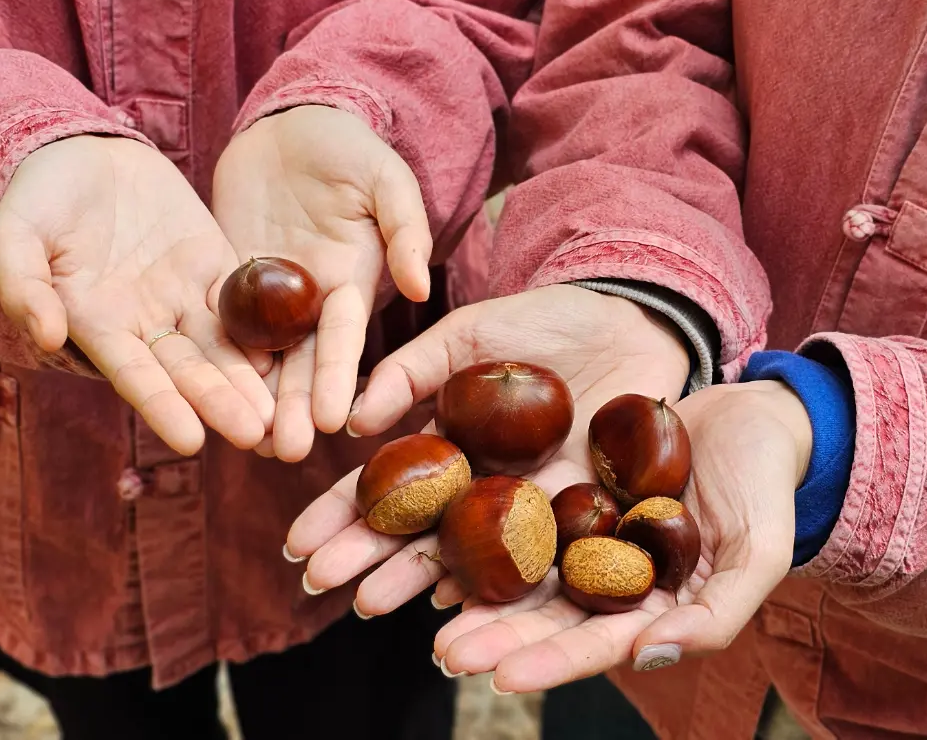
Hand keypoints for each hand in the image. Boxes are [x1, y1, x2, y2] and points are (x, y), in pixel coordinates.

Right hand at [0, 135, 273, 455]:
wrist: (80, 149)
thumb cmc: (37, 194)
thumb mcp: (16, 232)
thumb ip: (24, 284)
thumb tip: (42, 335)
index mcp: (98, 323)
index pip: (136, 375)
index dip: (163, 406)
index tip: (192, 440)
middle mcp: (145, 322)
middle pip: (189, 370)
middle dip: (220, 402)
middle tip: (255, 433)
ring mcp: (183, 296)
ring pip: (222, 346)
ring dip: (249, 379)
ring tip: (280, 412)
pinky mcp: (214, 265)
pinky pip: (244, 300)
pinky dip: (266, 327)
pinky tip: (293, 351)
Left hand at [212, 105, 431, 461]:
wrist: (292, 123)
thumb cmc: (348, 146)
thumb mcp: (386, 178)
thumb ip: (405, 228)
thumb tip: (420, 286)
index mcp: (353, 281)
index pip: (344, 339)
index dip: (336, 379)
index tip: (331, 422)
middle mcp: (314, 300)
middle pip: (301, 363)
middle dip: (292, 408)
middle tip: (281, 454)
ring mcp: (273, 294)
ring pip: (261, 355)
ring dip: (254, 398)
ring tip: (244, 444)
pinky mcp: (232, 279)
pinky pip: (220, 324)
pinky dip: (215, 361)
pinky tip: (200, 396)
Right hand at [284, 284, 690, 611]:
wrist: (631, 324)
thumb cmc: (545, 323)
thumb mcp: (468, 336)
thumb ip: (410, 373)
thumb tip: (350, 422)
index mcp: (449, 446)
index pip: (385, 487)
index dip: (340, 515)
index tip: (296, 545)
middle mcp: (480, 486)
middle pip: (414, 530)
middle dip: (364, 558)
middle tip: (318, 584)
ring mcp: (526, 505)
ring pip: (464, 553)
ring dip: (414, 580)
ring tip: (367, 604)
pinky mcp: (578, 514)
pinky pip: (535, 556)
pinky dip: (495, 579)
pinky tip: (453, 601)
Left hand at [428, 380, 811, 693]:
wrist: (755, 414)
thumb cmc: (766, 486)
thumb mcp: (760, 553)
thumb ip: (716, 615)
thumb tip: (648, 657)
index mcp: (656, 608)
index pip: (598, 645)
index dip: (552, 664)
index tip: (502, 678)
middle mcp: (615, 579)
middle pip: (549, 617)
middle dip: (498, 638)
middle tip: (444, 652)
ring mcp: (592, 534)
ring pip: (528, 571)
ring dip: (482, 593)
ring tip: (431, 612)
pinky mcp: (574, 490)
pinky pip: (527, 514)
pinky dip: (490, 532)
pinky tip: (448, 541)